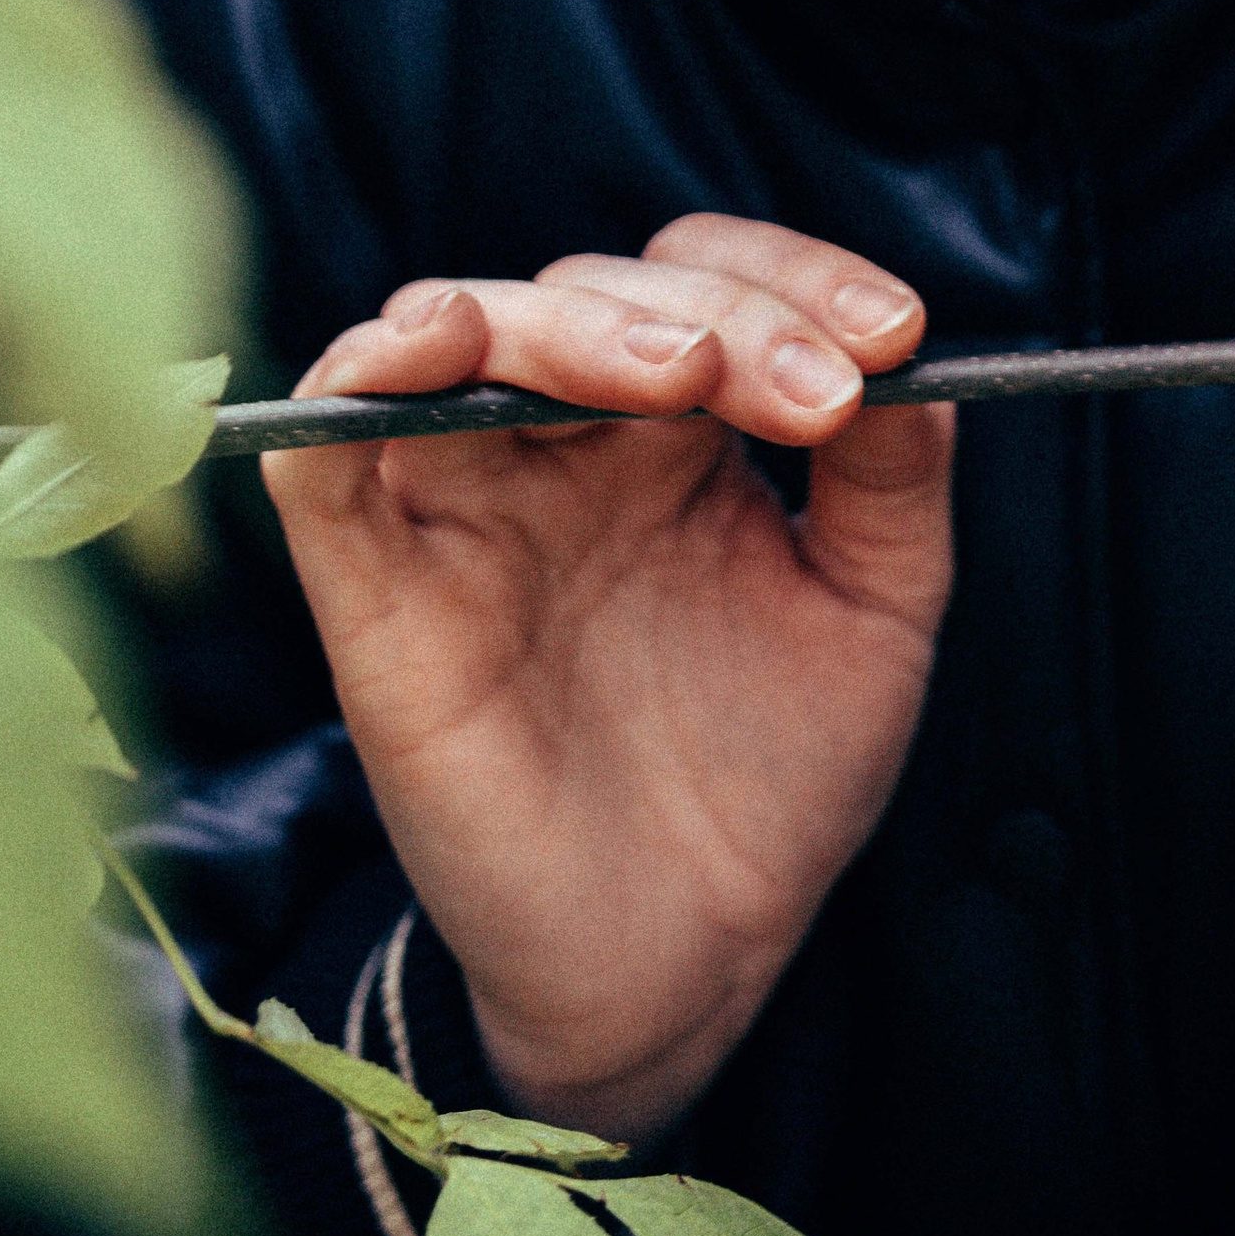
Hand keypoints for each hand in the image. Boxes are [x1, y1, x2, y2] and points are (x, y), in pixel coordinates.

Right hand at [263, 216, 951, 1143]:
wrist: (688, 958)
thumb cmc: (772, 773)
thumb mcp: (877, 609)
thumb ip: (896, 476)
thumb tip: (908, 358)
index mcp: (679, 425)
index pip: (711, 277)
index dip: (799, 278)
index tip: (894, 338)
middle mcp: (564, 441)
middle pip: (598, 290)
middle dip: (719, 314)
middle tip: (813, 395)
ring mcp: (464, 503)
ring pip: (466, 328)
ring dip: (569, 320)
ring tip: (678, 366)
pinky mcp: (376, 592)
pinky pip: (326, 450)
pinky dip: (360, 371)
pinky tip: (432, 347)